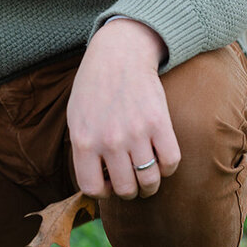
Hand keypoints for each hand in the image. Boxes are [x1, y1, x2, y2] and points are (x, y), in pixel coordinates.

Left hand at [67, 18, 180, 200]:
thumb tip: (97, 182)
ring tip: (147, 176)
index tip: (108, 183)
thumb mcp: (76, 117)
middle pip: (125, 189)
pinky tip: (161, 158)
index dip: (103, 191)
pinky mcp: (159, 123)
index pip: (93, 188)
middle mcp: (108, 140)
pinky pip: (171, 162)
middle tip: (132, 182)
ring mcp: (135, 132)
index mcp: (83, 140)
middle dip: (130, 191)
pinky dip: (168, 167)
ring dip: (150, 185)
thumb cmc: (94, 88)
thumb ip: (83, 150)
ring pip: (149, 181)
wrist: (118, 55)